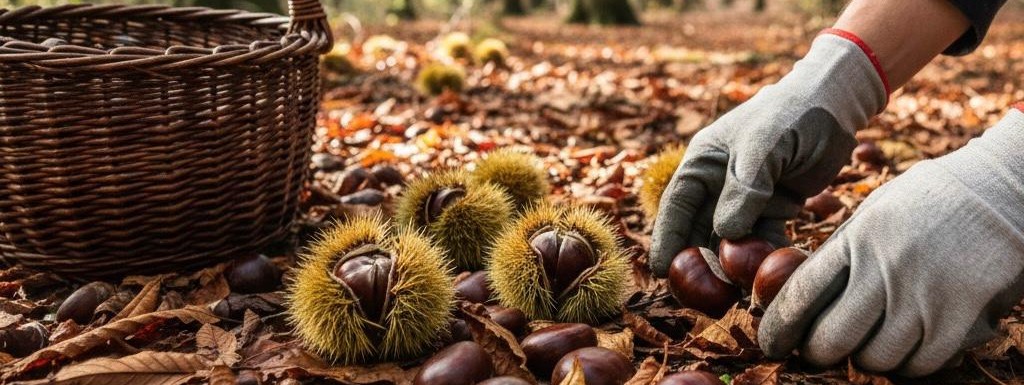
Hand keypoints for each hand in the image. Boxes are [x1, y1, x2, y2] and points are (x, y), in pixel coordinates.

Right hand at [649, 32, 886, 275]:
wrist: (836, 106)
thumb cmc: (791, 115)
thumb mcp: (764, 145)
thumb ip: (744, 189)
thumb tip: (725, 234)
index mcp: (703, 164)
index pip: (676, 206)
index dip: (667, 239)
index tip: (661, 270)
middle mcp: (718, 184)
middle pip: (699, 230)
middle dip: (699, 262)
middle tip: (699, 294)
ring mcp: (746, 199)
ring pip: (731, 240)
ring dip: (731, 266)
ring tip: (732, 294)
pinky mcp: (774, 209)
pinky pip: (763, 240)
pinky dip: (763, 259)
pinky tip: (765, 279)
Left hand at [759, 108, 1023, 376]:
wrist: (1002, 189)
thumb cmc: (932, 199)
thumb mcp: (876, 211)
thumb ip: (843, 248)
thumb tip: (801, 289)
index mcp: (856, 238)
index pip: (801, 293)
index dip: (779, 326)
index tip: (772, 342)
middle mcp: (884, 268)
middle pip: (832, 337)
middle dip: (818, 353)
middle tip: (819, 352)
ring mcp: (922, 294)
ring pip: (876, 357)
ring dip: (866, 360)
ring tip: (867, 347)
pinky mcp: (959, 315)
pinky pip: (921, 363)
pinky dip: (909, 365)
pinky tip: (907, 350)